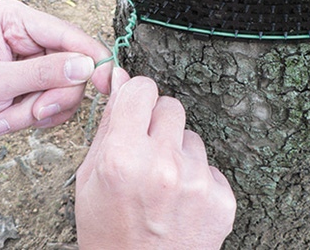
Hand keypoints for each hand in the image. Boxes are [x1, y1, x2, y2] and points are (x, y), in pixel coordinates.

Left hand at [0, 0, 112, 160]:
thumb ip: (43, 74)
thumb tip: (85, 66)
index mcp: (16, 19)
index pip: (68, 35)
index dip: (91, 58)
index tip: (105, 82)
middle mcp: (31, 36)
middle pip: (73, 66)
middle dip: (50, 96)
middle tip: (32, 111)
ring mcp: (36, 61)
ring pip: (67, 88)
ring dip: (38, 110)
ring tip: (5, 117)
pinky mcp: (38, 82)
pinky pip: (58, 103)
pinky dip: (37, 117)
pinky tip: (9, 119)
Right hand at [76, 69, 235, 249]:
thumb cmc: (108, 231)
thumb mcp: (89, 176)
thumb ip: (109, 122)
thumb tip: (119, 79)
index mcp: (122, 157)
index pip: (142, 88)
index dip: (137, 97)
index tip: (136, 107)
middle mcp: (163, 166)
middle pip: (171, 106)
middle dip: (157, 123)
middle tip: (146, 151)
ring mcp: (196, 183)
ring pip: (191, 137)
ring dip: (178, 152)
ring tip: (163, 183)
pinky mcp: (220, 199)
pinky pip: (209, 165)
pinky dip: (197, 177)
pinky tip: (180, 200)